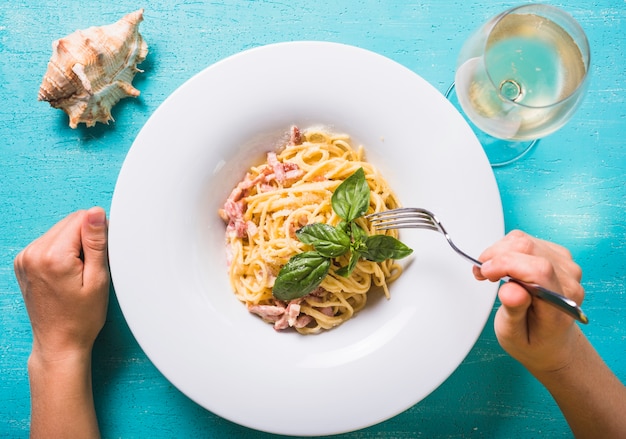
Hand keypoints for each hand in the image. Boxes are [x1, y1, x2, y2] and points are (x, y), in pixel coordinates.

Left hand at [14, 207, 108, 438]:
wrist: (59, 342)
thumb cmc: (81, 318)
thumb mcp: (98, 279)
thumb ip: (96, 242)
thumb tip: (96, 213)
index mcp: (52, 256)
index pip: (81, 219)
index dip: (99, 233)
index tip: (101, 256)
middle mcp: (33, 253)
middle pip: (69, 222)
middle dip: (85, 238)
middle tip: (91, 267)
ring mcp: (24, 258)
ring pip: (59, 230)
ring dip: (73, 244)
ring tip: (79, 272)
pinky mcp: (23, 262)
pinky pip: (49, 242)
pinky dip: (62, 251)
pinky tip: (67, 272)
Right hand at [473, 230, 584, 373]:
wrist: (551, 341)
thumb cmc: (533, 339)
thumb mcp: (515, 336)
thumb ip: (514, 312)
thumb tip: (511, 290)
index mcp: (560, 304)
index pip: (538, 270)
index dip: (506, 264)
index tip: (485, 272)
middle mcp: (567, 281)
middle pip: (529, 249)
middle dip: (497, 255)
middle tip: (481, 272)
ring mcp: (565, 266)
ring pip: (525, 241)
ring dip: (499, 251)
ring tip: (490, 271)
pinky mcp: (557, 256)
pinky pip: (527, 240)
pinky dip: (507, 249)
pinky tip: (503, 266)